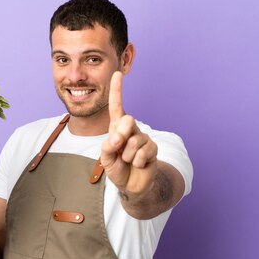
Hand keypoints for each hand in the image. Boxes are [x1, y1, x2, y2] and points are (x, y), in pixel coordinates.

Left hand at [100, 71, 157, 195]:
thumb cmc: (117, 168)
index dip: (117, 90)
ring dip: (127, 156)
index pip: (117, 107)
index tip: (117, 74)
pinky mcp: (152, 148)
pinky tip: (137, 164)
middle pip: (128, 121)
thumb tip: (118, 138)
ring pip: (134, 141)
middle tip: (117, 149)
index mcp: (117, 128)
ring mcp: (143, 138)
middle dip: (121, 136)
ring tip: (127, 161)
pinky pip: (143, 152)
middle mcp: (131, 130)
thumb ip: (107, 146)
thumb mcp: (105, 158)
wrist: (131, 184)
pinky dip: (137, 162)